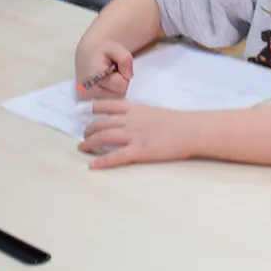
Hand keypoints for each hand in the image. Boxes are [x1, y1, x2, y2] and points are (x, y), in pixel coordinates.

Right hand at [75, 37, 134, 99]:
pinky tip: (104, 85)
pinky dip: (109, 94)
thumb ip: (125, 59)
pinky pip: (107, 104)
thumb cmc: (102, 49)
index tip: (116, 68)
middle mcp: (87, 91)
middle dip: (120, 84)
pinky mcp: (86, 102)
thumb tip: (128, 76)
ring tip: (108, 78)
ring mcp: (86, 99)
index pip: (121, 86)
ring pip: (114, 101)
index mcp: (93, 76)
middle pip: (119, 95)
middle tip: (113, 73)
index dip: (123, 76)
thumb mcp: (115, 47)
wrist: (86, 52)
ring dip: (115, 90)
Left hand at [80, 100, 198, 168]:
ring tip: (82, 148)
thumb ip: (138, 114)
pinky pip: (115, 157)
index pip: (108, 105)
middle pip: (101, 123)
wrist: (190, 130)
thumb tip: (127, 119)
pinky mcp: (139, 151)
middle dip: (89, 130)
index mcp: (135, 108)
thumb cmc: (176, 121)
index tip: (79, 110)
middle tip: (84, 137)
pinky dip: (102, 161)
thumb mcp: (153, 112)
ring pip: (104, 138)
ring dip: (90, 143)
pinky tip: (92, 166)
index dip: (92, 108)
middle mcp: (130, 120)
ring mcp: (133, 135)